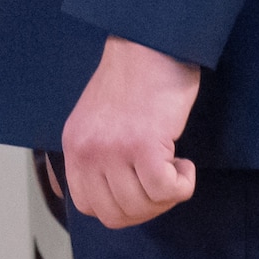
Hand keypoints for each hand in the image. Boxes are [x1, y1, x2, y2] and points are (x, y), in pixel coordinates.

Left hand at [61, 36, 200, 228]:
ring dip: (167, 194)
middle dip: (146, 207)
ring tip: (173, 164)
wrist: (150, 44)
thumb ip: (98, 156)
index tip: (140, 188)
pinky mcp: (143, 145)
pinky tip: (184, 163)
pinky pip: (166, 191)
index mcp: (74, 145)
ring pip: (143, 206)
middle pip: (116, 214)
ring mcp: (113, 149)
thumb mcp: (98, 121)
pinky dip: (183, 184)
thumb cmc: (134, 81)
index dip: (120, 206)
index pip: (87, 205)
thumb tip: (114, 199)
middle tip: (163, 180)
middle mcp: (88, 150)